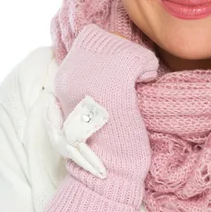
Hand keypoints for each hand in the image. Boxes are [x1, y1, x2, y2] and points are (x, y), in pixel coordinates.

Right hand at [54, 23, 158, 200]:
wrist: (108, 172)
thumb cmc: (102, 141)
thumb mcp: (85, 106)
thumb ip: (90, 80)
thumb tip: (111, 54)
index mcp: (63, 77)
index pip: (88, 40)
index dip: (107, 49)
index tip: (119, 66)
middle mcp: (73, 72)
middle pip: (104, 41)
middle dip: (122, 52)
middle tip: (133, 71)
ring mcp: (93, 78)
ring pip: (122, 47)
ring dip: (134, 59)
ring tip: (140, 76)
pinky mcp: (115, 86)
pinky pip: (137, 59)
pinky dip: (146, 66)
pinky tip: (147, 79)